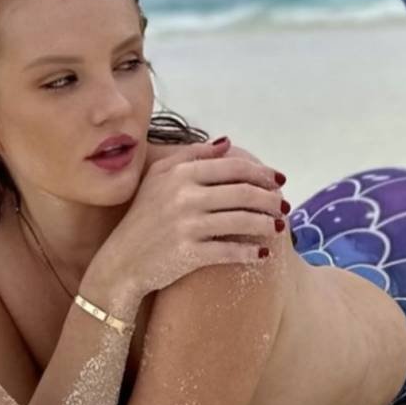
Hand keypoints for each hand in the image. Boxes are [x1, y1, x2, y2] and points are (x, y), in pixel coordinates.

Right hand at [88, 137, 287, 300]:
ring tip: (278, 226)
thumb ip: (191, 155)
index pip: (233, 167)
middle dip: (271, 199)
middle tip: (284, 205)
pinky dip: (251, 252)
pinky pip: (230, 250)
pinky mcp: (189, 253)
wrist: (121, 261)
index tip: (278, 180)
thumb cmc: (142, 217)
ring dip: (267, 224)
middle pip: (243, 193)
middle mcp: (184, 196)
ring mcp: (187, 225)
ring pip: (242, 220)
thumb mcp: (158, 177)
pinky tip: (263, 253)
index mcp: (180, 173)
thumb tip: (227, 142)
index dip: (262, 173)